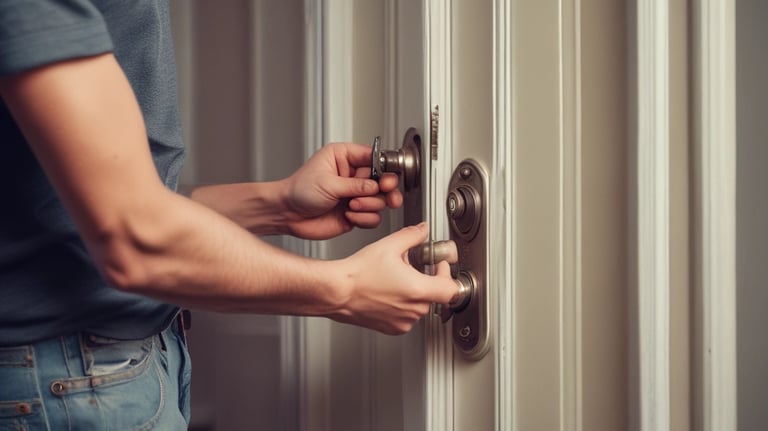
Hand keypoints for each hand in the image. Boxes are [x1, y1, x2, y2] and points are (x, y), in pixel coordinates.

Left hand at [282, 142, 402, 239]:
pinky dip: (364, 219)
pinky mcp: (356, 213)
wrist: (287, 214)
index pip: (374, 157)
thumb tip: (376, 186)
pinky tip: (349, 215)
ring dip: (370, 205)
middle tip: (385, 192)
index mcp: (345, 158)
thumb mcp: (328, 183)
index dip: (385, 168)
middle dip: (386, 189)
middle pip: (384, 180)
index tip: (386, 177)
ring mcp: (356, 195)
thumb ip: (356, 185)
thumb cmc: (299, 191)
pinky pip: (373, 218)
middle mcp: (353, 176)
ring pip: (381, 200)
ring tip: (352, 205)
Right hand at [328, 222, 458, 334]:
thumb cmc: (358, 274)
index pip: (451, 288)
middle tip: (410, 267)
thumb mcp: (389, 245)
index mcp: (417, 290)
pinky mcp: (392, 329)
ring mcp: (403, 322)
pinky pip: (406, 316)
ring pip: (419, 306)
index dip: (447, 275)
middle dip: (426, 279)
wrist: (337, 292)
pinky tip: (387, 292)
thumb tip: (423, 230)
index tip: (439, 266)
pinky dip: (401, 305)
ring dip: (413, 292)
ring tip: (395, 279)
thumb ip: (412, 236)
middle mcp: (413, 310)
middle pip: (434, 295)